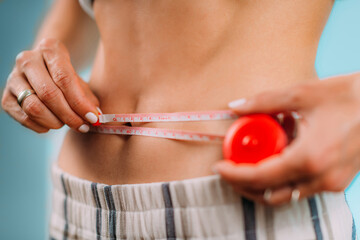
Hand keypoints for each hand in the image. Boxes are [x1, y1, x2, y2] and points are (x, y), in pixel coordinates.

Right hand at [1, 38, 99, 132]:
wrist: (43, 70)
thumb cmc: (66, 77)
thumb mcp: (80, 81)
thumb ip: (88, 98)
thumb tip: (96, 117)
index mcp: (49, 49)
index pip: (64, 78)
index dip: (79, 102)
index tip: (93, 117)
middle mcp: (27, 60)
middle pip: (48, 93)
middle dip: (69, 115)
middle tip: (83, 126)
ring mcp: (13, 78)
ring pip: (33, 107)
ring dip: (55, 122)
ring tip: (67, 124)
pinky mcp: (6, 97)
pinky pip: (24, 117)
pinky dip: (41, 126)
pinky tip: (52, 125)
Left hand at [213, 74, 359, 205]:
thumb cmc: (349, 96)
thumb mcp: (301, 93)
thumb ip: (263, 101)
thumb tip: (235, 106)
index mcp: (310, 159)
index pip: (261, 177)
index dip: (234, 175)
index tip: (218, 167)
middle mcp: (321, 178)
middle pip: (271, 195)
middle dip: (244, 185)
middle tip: (229, 170)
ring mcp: (331, 183)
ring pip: (286, 195)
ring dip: (263, 184)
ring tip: (248, 164)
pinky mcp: (337, 180)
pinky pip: (301, 188)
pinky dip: (282, 178)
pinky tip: (276, 157)